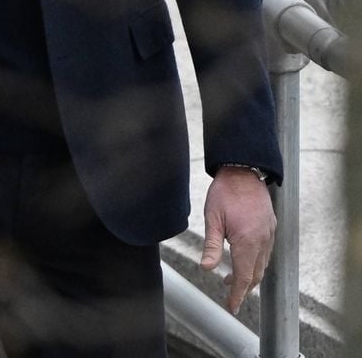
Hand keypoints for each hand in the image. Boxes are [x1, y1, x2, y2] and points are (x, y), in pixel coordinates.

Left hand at [200, 166, 275, 313]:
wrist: (243, 171)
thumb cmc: (225, 192)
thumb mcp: (212, 218)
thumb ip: (211, 245)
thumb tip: (206, 268)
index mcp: (248, 241)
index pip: (244, 277)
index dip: (238, 294)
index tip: (232, 306)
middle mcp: (263, 241)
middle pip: (256, 273)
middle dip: (244, 287)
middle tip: (230, 293)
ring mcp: (269, 234)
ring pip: (262, 264)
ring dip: (250, 274)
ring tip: (233, 278)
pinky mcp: (270, 226)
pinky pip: (266, 251)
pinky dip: (256, 261)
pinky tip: (245, 258)